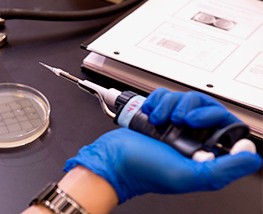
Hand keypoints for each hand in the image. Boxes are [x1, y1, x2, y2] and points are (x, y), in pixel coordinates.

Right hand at [64, 88, 261, 203]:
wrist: (112, 158)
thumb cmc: (142, 170)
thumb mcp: (185, 175)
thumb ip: (223, 170)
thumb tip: (252, 157)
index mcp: (203, 156)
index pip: (227, 127)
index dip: (215, 118)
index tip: (197, 122)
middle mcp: (191, 140)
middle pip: (206, 107)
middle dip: (190, 108)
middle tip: (177, 119)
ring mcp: (174, 126)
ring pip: (185, 99)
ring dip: (170, 104)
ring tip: (159, 119)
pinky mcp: (159, 116)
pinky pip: (166, 96)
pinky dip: (157, 101)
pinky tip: (151, 114)